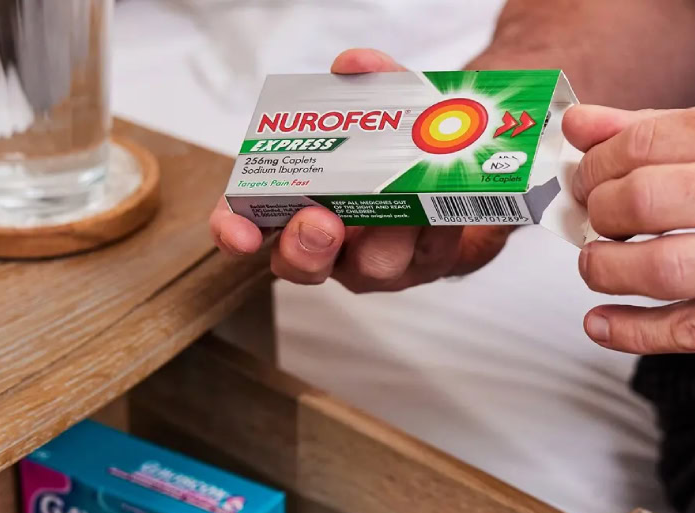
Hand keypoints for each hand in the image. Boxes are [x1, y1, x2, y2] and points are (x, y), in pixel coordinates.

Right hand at [210, 49, 513, 290]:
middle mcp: (332, 246)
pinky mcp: (428, 262)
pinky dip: (440, 217)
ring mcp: (379, 261)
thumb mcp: (377, 109)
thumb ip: (366, 84)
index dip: (234, 232)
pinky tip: (448, 188)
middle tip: (321, 223)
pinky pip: (431, 248)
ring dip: (385, 233)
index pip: (248, 226)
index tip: (240, 233)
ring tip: (402, 203)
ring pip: (373, 265)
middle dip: (308, 247)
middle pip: (304, 264)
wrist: (460, 178)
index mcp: (296, 207)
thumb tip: (356, 64)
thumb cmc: (398, 150)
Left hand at [564, 94, 694, 353]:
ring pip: (663, 269)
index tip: (588, 176)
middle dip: (598, 214)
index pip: (650, 142)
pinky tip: (603, 324)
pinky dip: (635, 332)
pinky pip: (694, 330)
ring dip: (607, 270)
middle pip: (647, 202)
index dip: (599, 163)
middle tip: (592, 219)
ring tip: (596, 265)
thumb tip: (582, 126)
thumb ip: (671, 127)